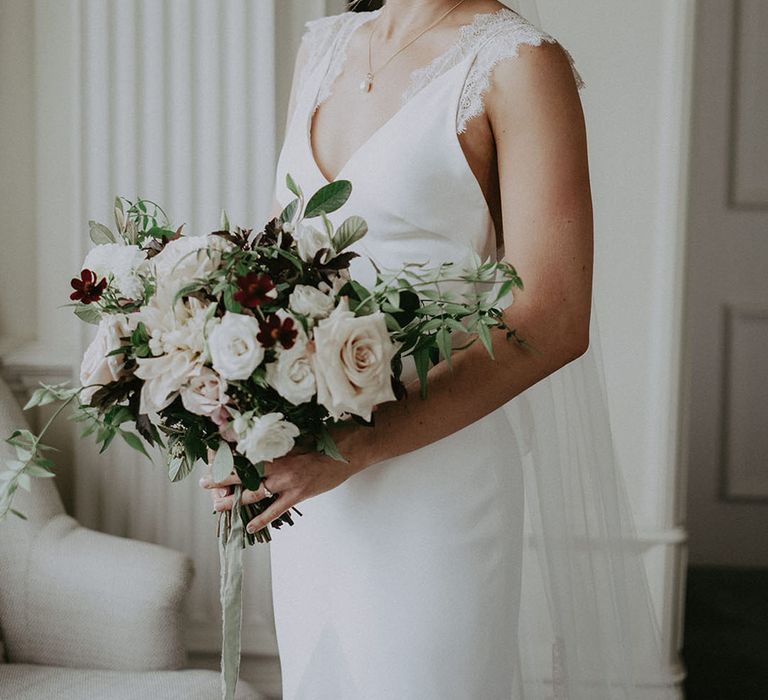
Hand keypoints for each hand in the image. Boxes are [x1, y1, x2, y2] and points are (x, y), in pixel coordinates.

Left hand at [199, 433, 366, 533]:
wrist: (351, 450)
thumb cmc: (326, 439)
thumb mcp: (299, 434)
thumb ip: (280, 440)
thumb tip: (262, 439)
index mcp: (277, 447)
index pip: (245, 449)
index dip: (226, 451)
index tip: (209, 452)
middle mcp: (278, 464)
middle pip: (242, 473)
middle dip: (220, 478)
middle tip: (203, 483)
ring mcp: (287, 482)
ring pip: (253, 494)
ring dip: (232, 501)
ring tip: (216, 506)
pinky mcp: (298, 495)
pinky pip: (275, 511)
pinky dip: (262, 520)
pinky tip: (250, 528)